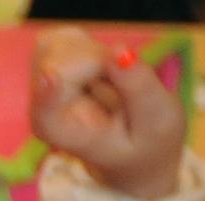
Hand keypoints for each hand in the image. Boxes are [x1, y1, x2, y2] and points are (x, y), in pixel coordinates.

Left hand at [31, 26, 184, 200]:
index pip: (46, 119)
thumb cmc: (147, 143)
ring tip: (116, 79)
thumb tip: (119, 51)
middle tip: (126, 79)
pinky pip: (67, 42)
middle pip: (60, 68)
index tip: (50, 77)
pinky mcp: (54, 73)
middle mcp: (47, 113)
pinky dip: (90, 47)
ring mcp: (46, 91)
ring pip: (61, 50)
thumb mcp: (158, 121)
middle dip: (97, 61)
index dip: (48, 96)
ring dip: (96, 53)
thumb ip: (139, 89)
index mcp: (69, 137)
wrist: (134, 153)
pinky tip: (103, 69)